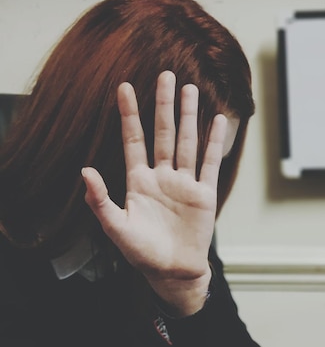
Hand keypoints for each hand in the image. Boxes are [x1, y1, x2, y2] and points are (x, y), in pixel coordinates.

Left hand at [82, 71, 226, 314]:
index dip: (129, 115)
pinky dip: (214, 142)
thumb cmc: (143, 253)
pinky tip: (217, 121)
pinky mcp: (204, 193)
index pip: (134, 141)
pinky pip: (210, 162)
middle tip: (165, 75)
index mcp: (138, 181)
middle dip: (163, 105)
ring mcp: (184, 183)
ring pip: (186, 142)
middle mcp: (162, 176)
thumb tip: (85, 170)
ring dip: (188, 116)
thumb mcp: (116, 228)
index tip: (124, 88)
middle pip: (163, 133)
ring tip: (190, 89)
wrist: (173, 272)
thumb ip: (100, 200)